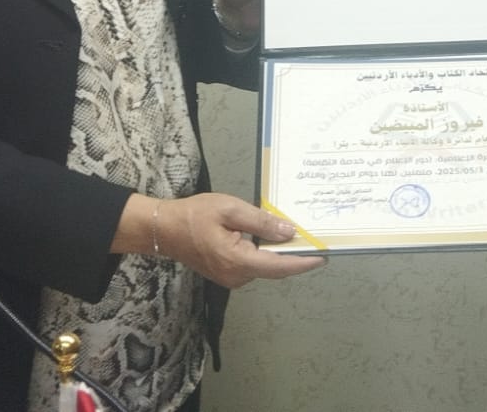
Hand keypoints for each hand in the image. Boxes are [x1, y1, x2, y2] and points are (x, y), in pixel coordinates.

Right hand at [155, 193, 324, 287]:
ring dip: (280, 254)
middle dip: (295, 255)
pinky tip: (274, 239)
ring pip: (265, 267)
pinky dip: (266, 254)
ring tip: (299, 236)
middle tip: (316, 240)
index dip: (303, 262)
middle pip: (275, 268)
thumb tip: (289, 232)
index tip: (324, 256)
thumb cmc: (193, 215)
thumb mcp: (230, 209)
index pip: (278, 265)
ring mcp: (230, 278)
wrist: (162, 229)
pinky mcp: (227, 274)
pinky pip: (254, 265)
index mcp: (237, 260)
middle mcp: (235, 276)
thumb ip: (262, 222)